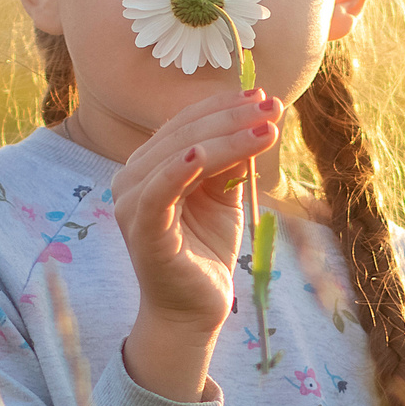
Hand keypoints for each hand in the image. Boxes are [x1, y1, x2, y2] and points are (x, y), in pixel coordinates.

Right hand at [106, 88, 284, 335]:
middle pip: (185, 134)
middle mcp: (134, 177)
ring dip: (225, 138)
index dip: (224, 107)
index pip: (187, 124)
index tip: (264, 96)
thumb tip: (256, 118)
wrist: (194, 309)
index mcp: (151, 165)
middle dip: (233, 117)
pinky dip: (181, 169)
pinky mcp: (141, 228)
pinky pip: (160, 191)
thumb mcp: (224, 197)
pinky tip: (206, 154)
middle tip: (272, 107)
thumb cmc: (206, 250)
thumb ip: (231, 161)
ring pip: (179, 155)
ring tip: (265, 129)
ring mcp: (133, 202)